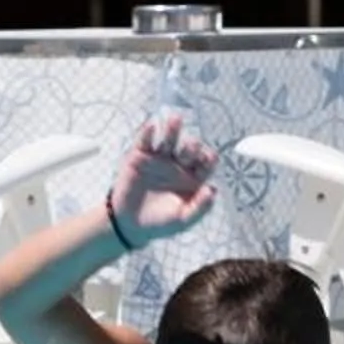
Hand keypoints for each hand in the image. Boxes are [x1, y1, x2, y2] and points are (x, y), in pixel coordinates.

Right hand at [107, 111, 217, 246]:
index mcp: (194, 177)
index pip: (205, 163)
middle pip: (189, 149)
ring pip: (169, 139)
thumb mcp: (183, 220)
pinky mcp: (140, 155)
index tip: (209, 157)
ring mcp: (159, 158)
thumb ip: (200, 207)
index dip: (208, 158)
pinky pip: (145, 140)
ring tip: (176, 119)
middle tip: (191, 145)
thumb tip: (213, 190)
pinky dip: (148, 132)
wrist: (130, 224)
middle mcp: (179, 164)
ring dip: (173, 129)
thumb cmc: (161, 223)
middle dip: (191, 145)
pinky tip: (152, 125)